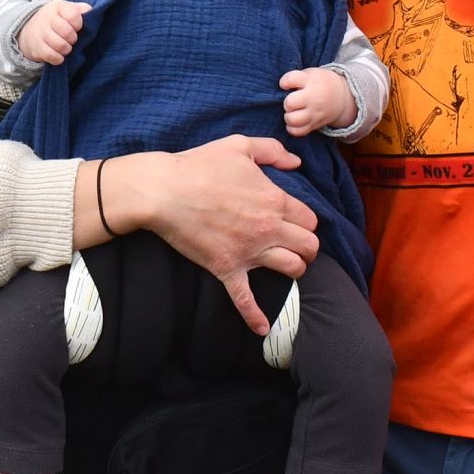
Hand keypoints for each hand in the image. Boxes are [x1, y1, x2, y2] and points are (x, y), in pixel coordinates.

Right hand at [18, 0, 88, 65]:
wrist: (31, 30)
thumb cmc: (57, 20)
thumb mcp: (68, 10)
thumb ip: (81, 10)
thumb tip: (90, 12)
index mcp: (58, 6)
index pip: (73, 15)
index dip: (78, 24)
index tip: (77, 27)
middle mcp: (47, 18)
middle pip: (67, 32)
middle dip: (73, 39)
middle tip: (72, 39)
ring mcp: (40, 33)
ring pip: (60, 45)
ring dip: (67, 49)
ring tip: (66, 47)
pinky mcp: (36, 47)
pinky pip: (51, 55)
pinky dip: (58, 58)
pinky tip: (59, 55)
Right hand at [117, 137, 318, 335]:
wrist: (163, 190)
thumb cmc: (200, 165)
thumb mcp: (239, 145)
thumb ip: (272, 151)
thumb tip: (296, 163)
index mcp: (275, 200)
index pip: (310, 219)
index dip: (306, 221)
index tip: (297, 222)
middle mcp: (268, 228)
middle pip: (308, 246)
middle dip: (307, 247)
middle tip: (298, 246)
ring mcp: (248, 251)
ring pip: (291, 269)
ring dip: (294, 269)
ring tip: (287, 267)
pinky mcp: (226, 268)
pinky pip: (245, 299)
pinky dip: (255, 316)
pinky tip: (263, 328)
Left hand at [280, 67, 355, 135]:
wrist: (341, 96)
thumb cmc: (319, 83)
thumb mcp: (310, 74)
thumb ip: (295, 78)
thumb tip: (279, 89)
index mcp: (310, 81)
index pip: (290, 80)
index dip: (284, 82)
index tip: (286, 85)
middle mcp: (313, 98)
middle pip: (289, 103)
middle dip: (287, 102)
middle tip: (291, 101)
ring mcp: (314, 113)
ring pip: (292, 120)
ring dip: (288, 116)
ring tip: (292, 112)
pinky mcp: (315, 124)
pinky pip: (299, 131)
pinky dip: (292, 128)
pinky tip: (294, 122)